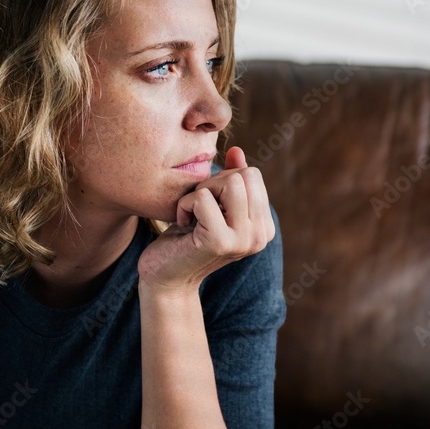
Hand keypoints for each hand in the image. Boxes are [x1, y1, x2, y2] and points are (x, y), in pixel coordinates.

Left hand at [137, 146, 274, 293]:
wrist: (165, 277)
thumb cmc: (186, 238)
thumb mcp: (212, 204)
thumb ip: (230, 179)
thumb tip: (237, 151)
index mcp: (264, 227)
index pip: (253, 175)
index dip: (223, 180)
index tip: (209, 205)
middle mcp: (260, 235)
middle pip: (244, 175)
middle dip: (214, 183)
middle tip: (198, 209)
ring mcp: (243, 240)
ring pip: (230, 182)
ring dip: (201, 191)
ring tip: (193, 214)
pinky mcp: (220, 242)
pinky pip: (203, 198)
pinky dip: (185, 204)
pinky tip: (183, 224)